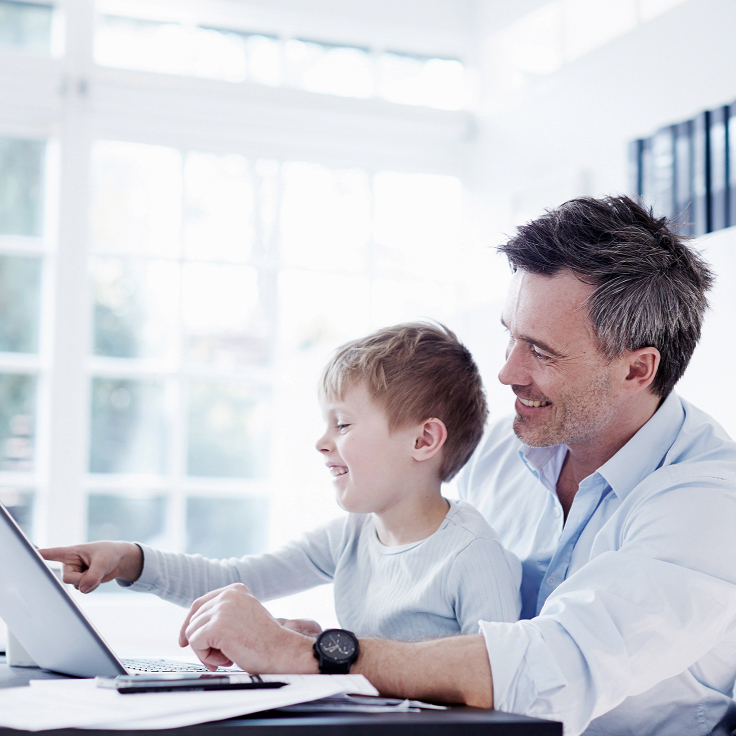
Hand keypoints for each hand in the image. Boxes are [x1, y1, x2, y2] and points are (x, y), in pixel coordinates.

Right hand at [38, 541, 143, 592]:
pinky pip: (85, 589)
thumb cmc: (109, 554)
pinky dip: (94, 585)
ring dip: (91, 582)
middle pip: (68, 579)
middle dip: (82, 578)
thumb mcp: (103, 562)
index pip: (52, 554)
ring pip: (77, 586)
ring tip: (99, 571)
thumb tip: (83, 590)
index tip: (29, 555)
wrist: (119, 560)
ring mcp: (75, 574)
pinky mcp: (81, 582)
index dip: (39, 556)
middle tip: (95, 570)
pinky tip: (99, 577)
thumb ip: (93, 575)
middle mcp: (70, 564)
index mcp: (71, 553)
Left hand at [179, 583, 317, 673]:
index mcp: (235, 590)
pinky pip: (195, 644)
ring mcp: (222, 608)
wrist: (282, 651)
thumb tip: (196, 625)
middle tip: (220, 656)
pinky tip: (226, 658)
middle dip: (202, 642)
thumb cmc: (266, 640)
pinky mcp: (217, 626)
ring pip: (192, 633)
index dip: (189, 623)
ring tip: (226, 657)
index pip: (200, 604)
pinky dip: (206, 657)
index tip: (184, 640)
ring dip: (206, 651)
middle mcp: (228, 594)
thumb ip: (225, 613)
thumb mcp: (245, 615)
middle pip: (193, 619)